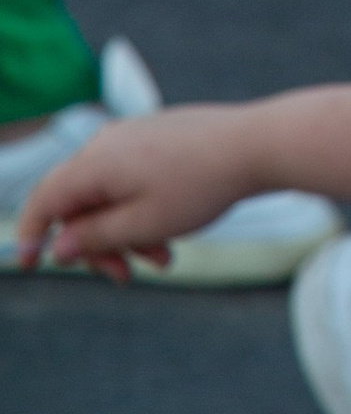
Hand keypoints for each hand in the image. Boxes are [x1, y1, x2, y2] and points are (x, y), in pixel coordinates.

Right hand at [14, 103, 256, 274]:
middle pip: (79, 203)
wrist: (256, 145)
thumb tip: (58, 246)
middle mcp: (108, 143)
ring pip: (110, 197)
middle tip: (123, 276)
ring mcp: (134, 138)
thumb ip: (93, 238)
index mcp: (95, 161)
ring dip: (126, 234)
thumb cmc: (199, 186)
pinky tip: (171, 237)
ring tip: (163, 259)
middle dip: (97, 245)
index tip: (31, 264)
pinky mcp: (157, 139)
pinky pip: (133, 182)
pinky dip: (143, 213)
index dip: (31, 234)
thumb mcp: (142, 225)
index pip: (44, 199)